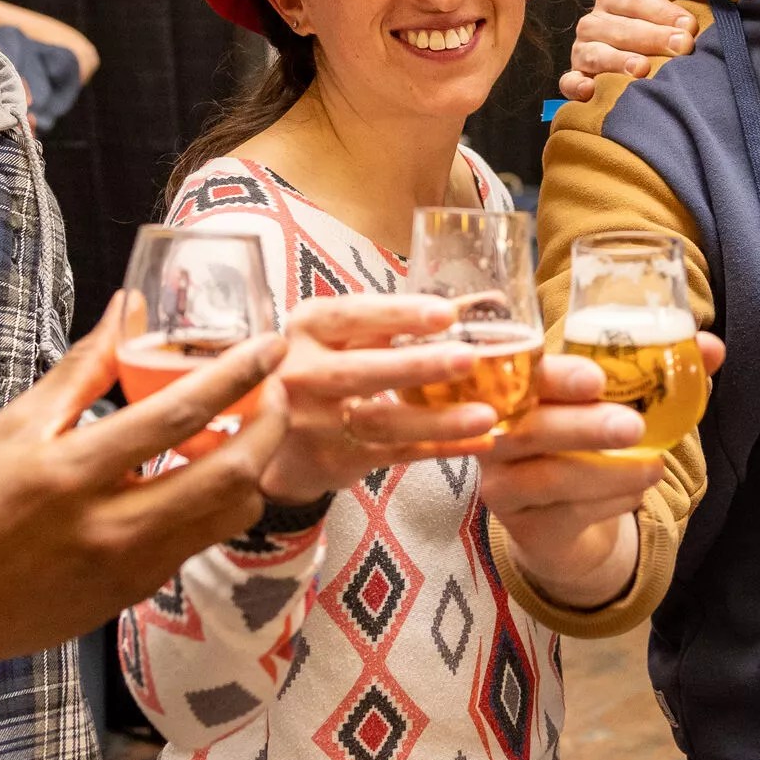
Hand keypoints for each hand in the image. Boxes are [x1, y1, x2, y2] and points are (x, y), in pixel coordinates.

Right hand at [0, 294, 292, 665]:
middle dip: (268, 428)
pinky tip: (204, 476)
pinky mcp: (137, 591)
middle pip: (229, 475)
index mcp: (75, 470)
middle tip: (272, 393)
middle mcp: (113, 523)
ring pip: (229, 515)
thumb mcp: (18, 426)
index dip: (237, 375)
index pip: (177, 414)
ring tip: (243, 435)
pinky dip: (217, 504)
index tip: (271, 346)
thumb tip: (128, 307)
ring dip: (251, 470)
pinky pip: (200, 541)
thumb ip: (83, 367)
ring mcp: (132, 565)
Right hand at [260, 294, 502, 501]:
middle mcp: (303, 374)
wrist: (274, 437)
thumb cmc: (323, 369)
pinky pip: (396, 453)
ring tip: (486, 414)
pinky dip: (439, 447)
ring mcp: (315, 421)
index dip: (398, 314)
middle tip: (469, 359)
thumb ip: (396, 319)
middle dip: (418, 366)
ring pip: (381, 421)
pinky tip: (477, 441)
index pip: (351, 315)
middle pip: (362, 371)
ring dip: (437, 419)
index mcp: (307, 328)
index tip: (446, 313)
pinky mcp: (335, 458)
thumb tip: (481, 301)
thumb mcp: (341, 336)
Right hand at [483, 337, 725, 607]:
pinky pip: (565, 514)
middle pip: (528, 429)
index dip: (557, 376)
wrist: (564, 521)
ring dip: (607, 472)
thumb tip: (712, 348)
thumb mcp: (620, 404)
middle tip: (633, 426)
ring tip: (654, 467)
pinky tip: (634, 495)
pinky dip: (609, 503)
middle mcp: (496, 434)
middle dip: (584, 426)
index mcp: (517, 389)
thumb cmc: (589, 443)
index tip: (597, 380)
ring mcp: (502, 483)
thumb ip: (660, 373)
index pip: (524, 376)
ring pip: (549, 477)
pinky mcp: (522, 526)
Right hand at [559, 0, 691, 103]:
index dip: (661, 11)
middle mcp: (592, 24)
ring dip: (618, 61)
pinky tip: (590, 89)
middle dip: (652, 37)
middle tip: (682, 46)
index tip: (689, 25)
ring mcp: (582, 52)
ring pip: (595, 55)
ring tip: (643, 68)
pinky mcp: (576, 79)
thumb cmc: (654, 15)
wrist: (638, 47)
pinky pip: (569, 82)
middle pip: (619, 29)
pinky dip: (575, 85)